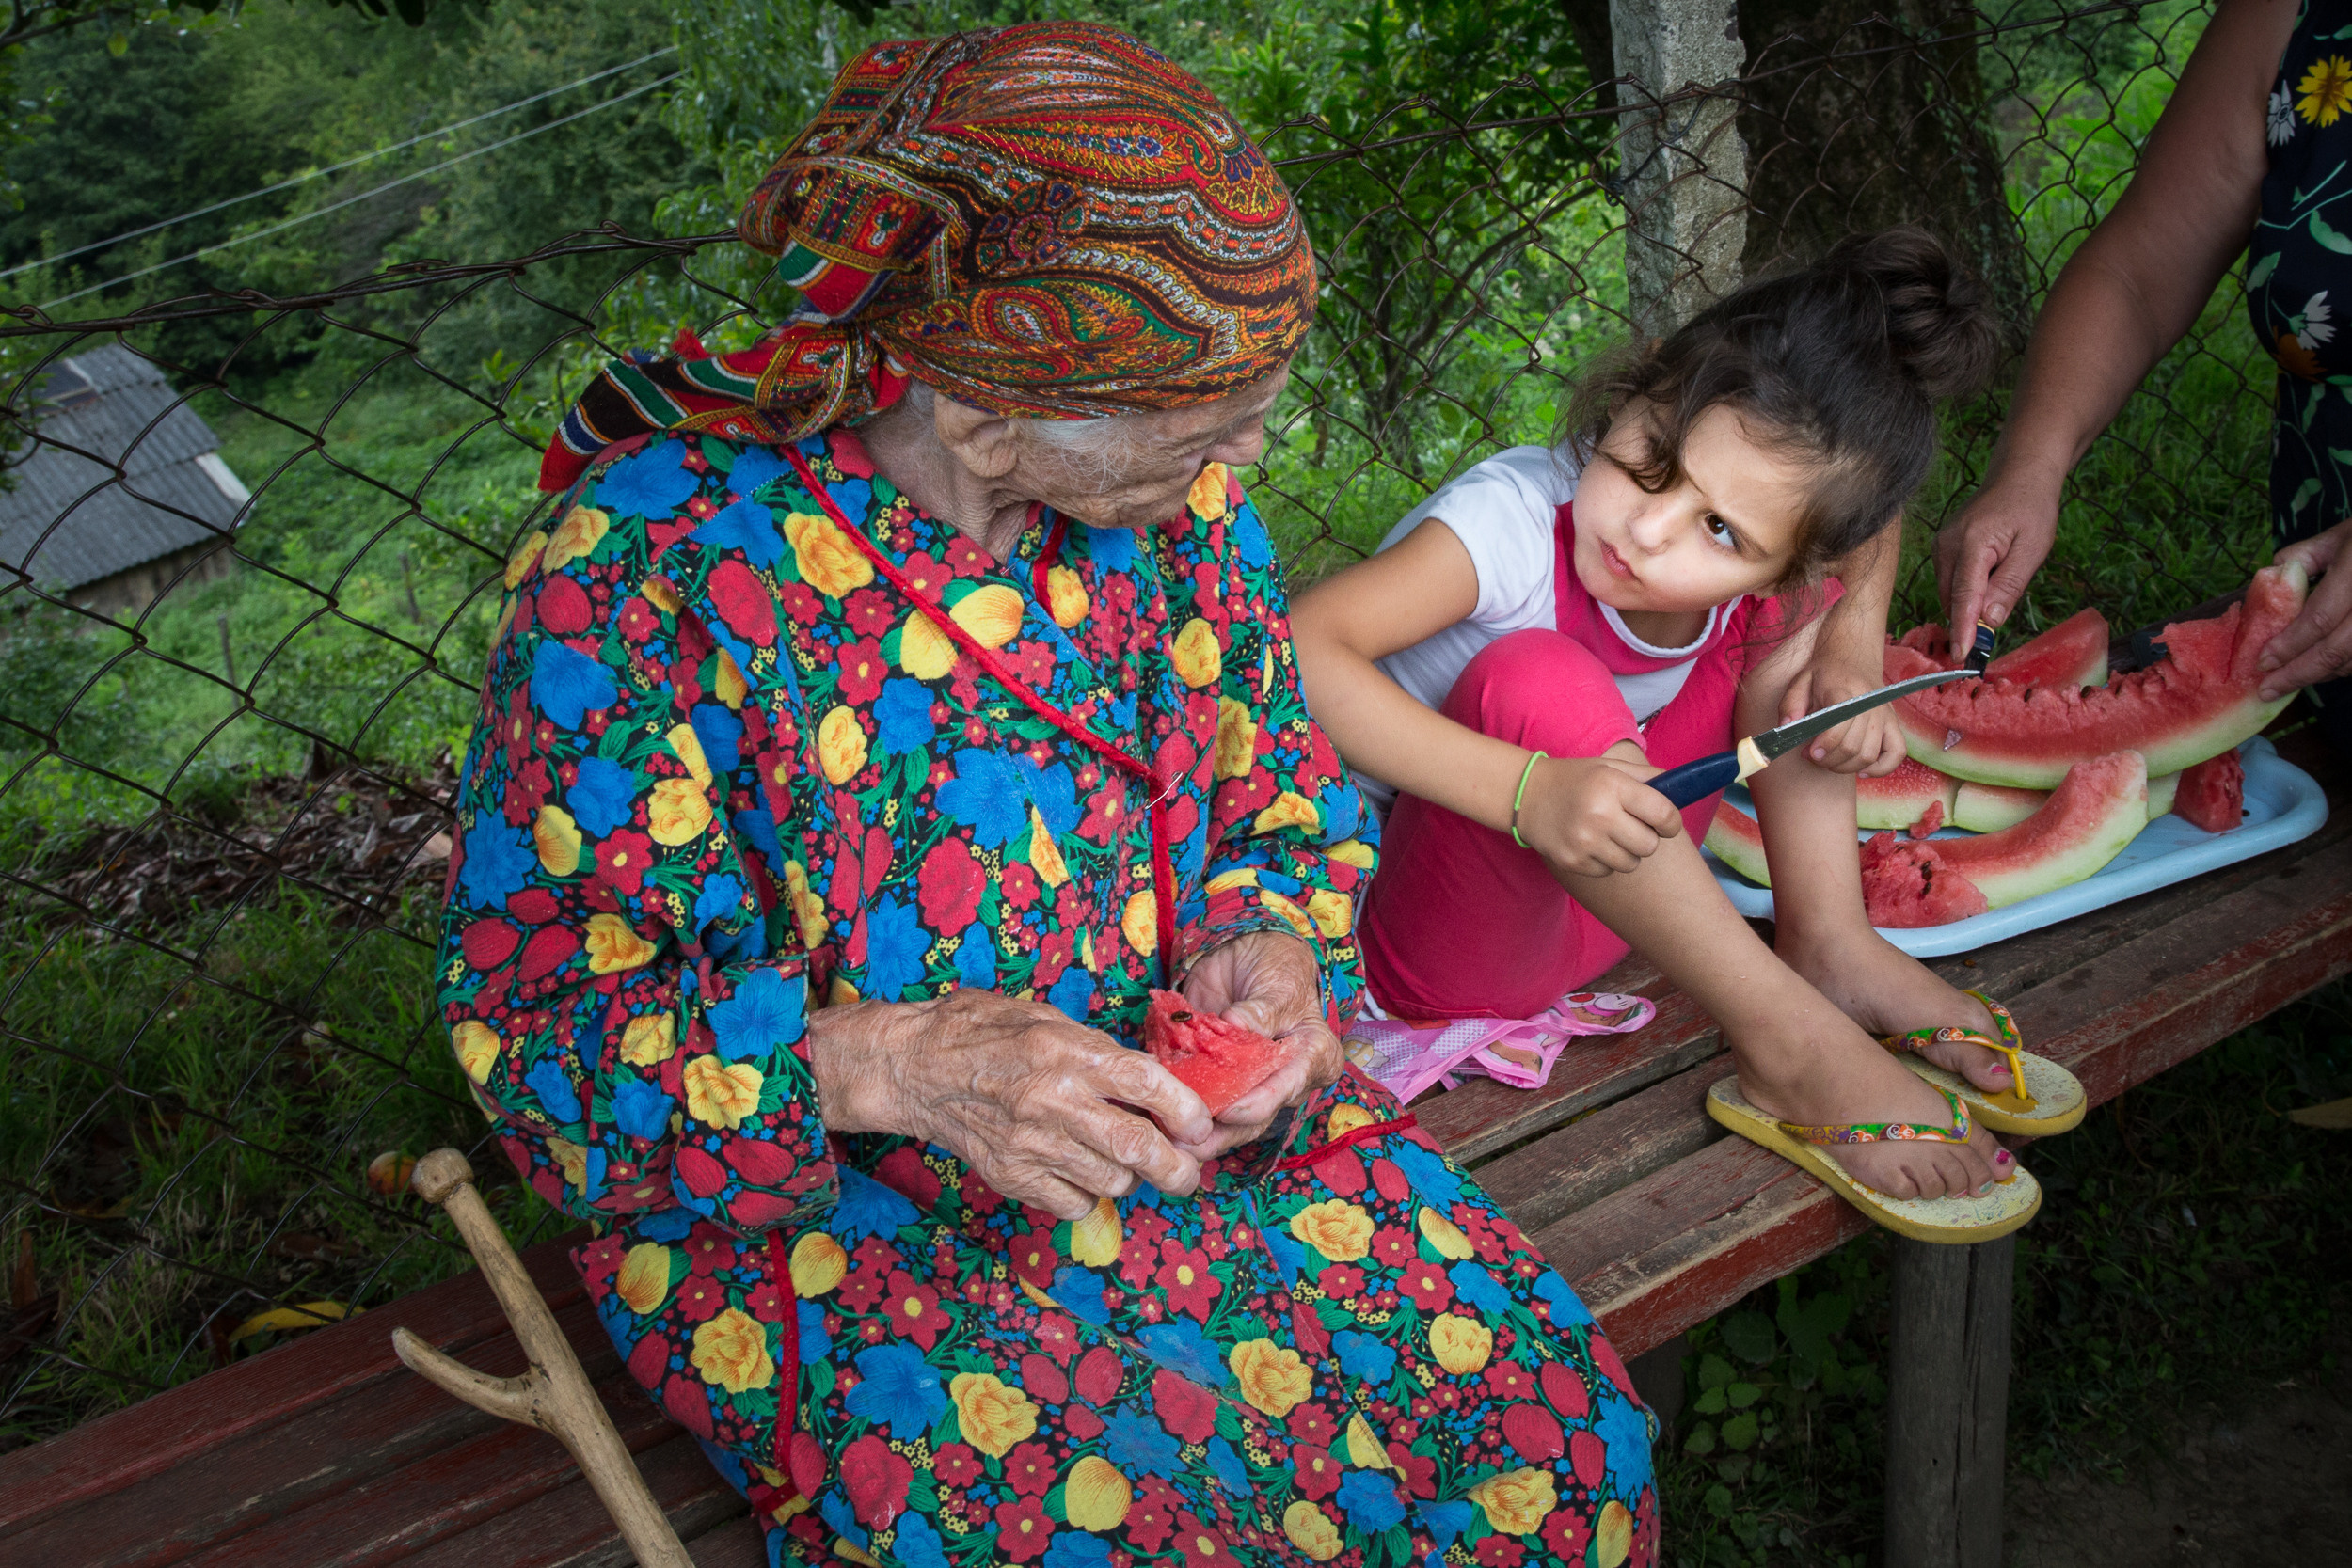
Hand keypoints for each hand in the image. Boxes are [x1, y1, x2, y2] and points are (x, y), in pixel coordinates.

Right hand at [811, 989, 1212, 1220]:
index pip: (1147, 1084)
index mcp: (1069, 1052)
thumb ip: (1098, 1051)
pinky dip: (1087, 1196)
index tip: (1199, 1124)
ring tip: (1117, 1160)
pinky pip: (1074, 1204)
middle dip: (1177, 1169)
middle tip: (1187, 1173)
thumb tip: (1155, 1083)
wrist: (914, 1067)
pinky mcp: (1012, 1176)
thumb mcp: (1046, 1019)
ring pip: (1111, 1182)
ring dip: (1127, 1178)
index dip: (1187, 1110)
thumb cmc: (983, 1031)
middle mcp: (1054, 1100)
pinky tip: (1077, 1172)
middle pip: (1139, 1149)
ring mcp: (1031, 1144)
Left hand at [1173, 931, 1341, 1159]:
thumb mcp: (1277, 984)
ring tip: (1167, 1136)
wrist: (1252, 958)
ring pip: (1227, 1120)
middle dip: (1220, 1133)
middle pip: (1255, 1117)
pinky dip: (1182, 1105)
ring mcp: (1252, 1084)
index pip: (1286, 1088)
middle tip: (1187, 1140)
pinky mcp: (1222, 1080)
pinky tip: (1158, 1114)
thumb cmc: (1277, 968)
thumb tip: (1237, 1025)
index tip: (1228, 1111)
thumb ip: (1260, 1010)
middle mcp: (1285, 1080)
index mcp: (1312, 1057)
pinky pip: (1204, 1098)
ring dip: (1197, 1130)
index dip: (1257, 1104)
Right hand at [1514, 751, 1683, 876]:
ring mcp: (1584, 842)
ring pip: (1631, 863)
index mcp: (1612, 786)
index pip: (1664, 814)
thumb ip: (1647, 777)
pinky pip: (1608, 871)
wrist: (1525, 795)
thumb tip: (1682, 788)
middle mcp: (1599, 815)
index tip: (1667, 822)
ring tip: (1610, 835)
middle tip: (1632, 827)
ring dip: (1627, 852)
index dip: (1672, 822)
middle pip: (1650, 845)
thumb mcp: (1609, 767)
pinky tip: (1591, 843)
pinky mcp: (1572, 862)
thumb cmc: (1575, 779)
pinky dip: (1605, 861)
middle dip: (1647, 837)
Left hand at [1778, 660, 1907, 776]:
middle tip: (1813, 756)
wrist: (1853, 657)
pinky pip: (1897, 754)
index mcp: (1844, 690)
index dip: (1824, 745)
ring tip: (1829, 760)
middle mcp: (1869, 704)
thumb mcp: (1800, 682)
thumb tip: (1787, 727)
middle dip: (1828, 760)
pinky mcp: (1894, 724)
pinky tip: (1860, 770)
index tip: (1809, 753)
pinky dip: (1880, 769)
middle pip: (1852, 746)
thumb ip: (1790, 704)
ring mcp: (1885, 715)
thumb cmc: (1824, 675)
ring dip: (1845, 767)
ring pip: (1868, 755)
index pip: (1839, 725)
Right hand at [1935, 477, 2061, 636]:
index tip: (1962, 656)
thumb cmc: (2031, 508)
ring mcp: (1941, 544)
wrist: (2018, 474)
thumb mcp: (2033, 548)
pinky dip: (1965, 593)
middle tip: (1987, 644)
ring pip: (1949, 592)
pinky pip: (1950, 580)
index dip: (1963, 628)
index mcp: (1973, 543)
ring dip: (1967, 606)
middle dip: (1966, 622)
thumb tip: (1990, 621)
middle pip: (1952, 598)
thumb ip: (2009, 585)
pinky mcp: (1942, 546)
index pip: (1965, 596)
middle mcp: (1948, 544)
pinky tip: (1987, 585)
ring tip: (1996, 596)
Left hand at [2258, 519, 2351, 698]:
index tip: (2262, 660)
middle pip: (2337, 649)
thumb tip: (2271, 579)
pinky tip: (2322, 669)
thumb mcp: (2340, 536)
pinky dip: (2344, 667)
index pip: (2320, 618)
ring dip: (2320, 674)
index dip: (2290, 644)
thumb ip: (2303, 557)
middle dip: (2299, 673)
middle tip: (2268, 689)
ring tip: (2289, 681)